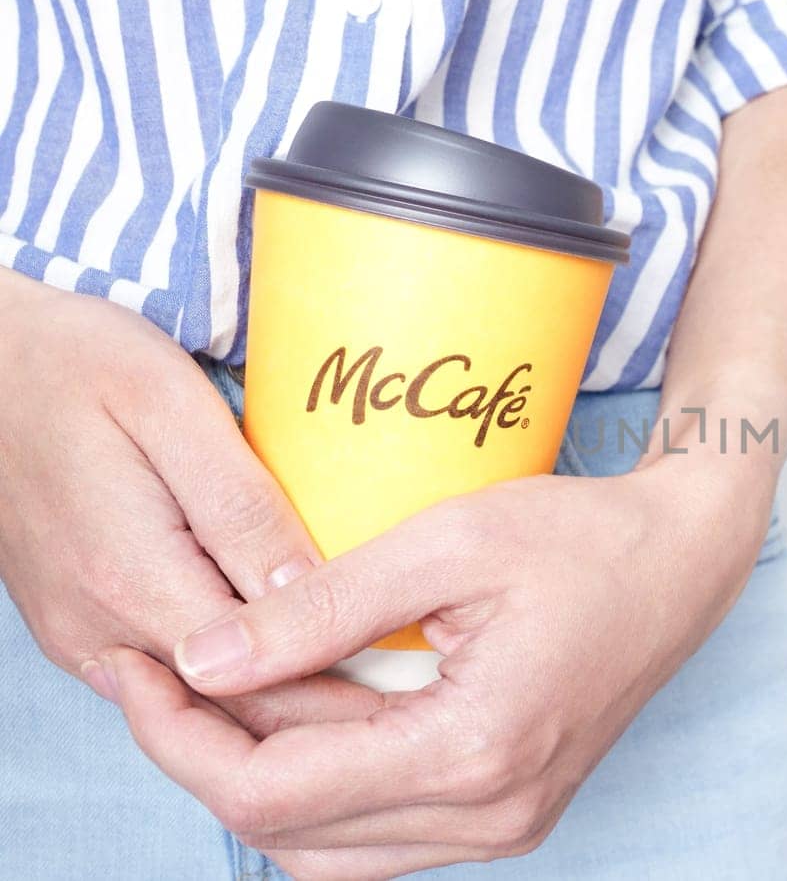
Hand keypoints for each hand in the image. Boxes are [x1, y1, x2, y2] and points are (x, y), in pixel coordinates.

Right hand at [0, 270, 382, 735]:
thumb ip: (241, 507)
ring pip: (204, 705)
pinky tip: (302, 658)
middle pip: (237, 707)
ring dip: (287, 702)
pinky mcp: (80, 627)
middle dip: (329, 709)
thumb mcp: (170, 406)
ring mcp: (83, 636)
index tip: (423, 684)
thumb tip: (313, 590)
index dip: (346, 686)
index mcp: (130, 576)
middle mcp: (99, 628)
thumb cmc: (76, 364)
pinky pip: (172, 678)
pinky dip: (239, 683)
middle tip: (420, 697)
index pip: (261, 677)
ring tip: (379, 683)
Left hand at [93, 448, 774, 878]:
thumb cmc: (582, 537)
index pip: (275, 794)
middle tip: (179, 668)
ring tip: (244, 687)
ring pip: (327, 849)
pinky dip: (324, 784)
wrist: (683, 562)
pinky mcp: (509, 814)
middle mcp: (492, 815)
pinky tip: (314, 711)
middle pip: (290, 833)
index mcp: (475, 751)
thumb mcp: (445, 543)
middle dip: (212, 755)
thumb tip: (200, 662)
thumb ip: (316, 608)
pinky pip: (379, 833)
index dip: (182, 739)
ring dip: (267, 776)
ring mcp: (507, 826)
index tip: (143, 669)